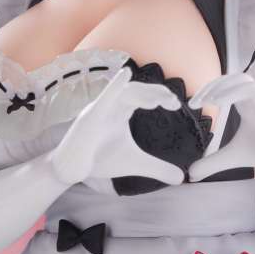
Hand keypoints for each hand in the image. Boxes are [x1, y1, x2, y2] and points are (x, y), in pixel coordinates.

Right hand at [50, 66, 184, 185]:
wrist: (72, 169)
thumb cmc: (100, 158)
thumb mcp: (135, 163)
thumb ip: (158, 168)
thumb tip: (182, 179)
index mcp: (122, 110)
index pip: (144, 96)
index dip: (159, 97)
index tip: (176, 105)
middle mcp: (112, 105)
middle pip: (137, 91)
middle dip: (155, 93)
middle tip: (173, 101)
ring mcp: (100, 109)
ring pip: (124, 92)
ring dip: (143, 93)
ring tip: (159, 99)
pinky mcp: (90, 118)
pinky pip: (103, 99)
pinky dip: (114, 86)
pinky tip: (125, 74)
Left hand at [188, 65, 254, 180]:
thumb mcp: (236, 157)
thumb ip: (213, 162)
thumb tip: (190, 174)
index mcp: (245, 103)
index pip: (225, 85)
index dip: (209, 89)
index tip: (193, 104)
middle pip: (234, 78)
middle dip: (215, 86)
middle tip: (197, 101)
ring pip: (249, 80)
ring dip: (229, 85)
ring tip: (212, 98)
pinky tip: (249, 78)